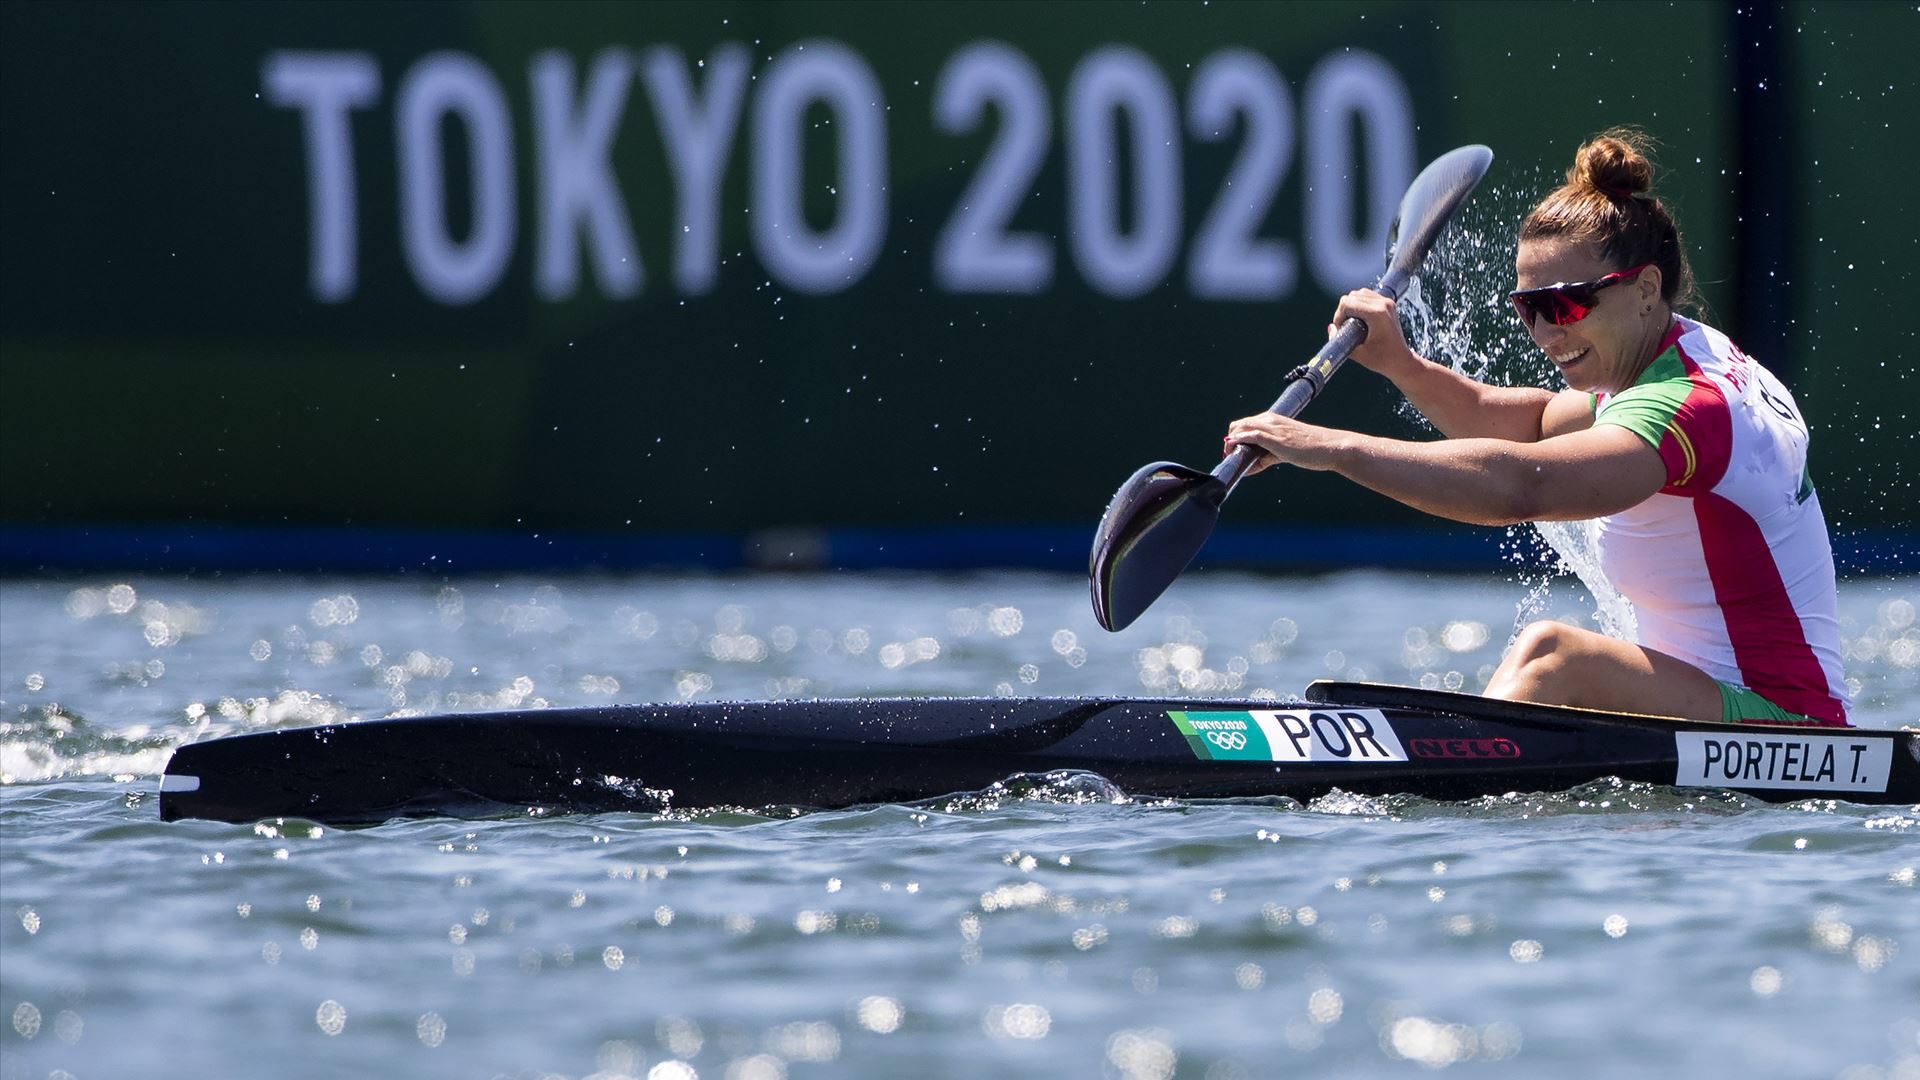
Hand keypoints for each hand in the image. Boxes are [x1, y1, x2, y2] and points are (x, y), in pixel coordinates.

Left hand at [1224, 413, 1348, 475]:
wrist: (1330, 447)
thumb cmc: (1312, 449)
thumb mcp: (1285, 451)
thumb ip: (1267, 457)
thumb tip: (1250, 466)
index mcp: (1273, 419)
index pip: (1246, 424)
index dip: (1235, 436)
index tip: (1232, 451)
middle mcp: (1271, 420)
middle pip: (1239, 424)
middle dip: (1230, 440)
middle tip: (1230, 456)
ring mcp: (1273, 428)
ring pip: (1242, 428)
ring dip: (1231, 443)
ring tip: (1231, 458)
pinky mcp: (1275, 438)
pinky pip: (1250, 436)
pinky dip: (1239, 443)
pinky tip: (1235, 453)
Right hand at [1330, 289, 1418, 376]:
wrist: (1401, 361)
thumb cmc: (1383, 360)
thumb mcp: (1357, 353)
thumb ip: (1340, 340)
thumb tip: (1331, 328)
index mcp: (1377, 314)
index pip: (1347, 304)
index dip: (1338, 316)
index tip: (1340, 330)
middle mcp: (1383, 304)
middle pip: (1352, 296)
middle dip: (1344, 311)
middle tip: (1345, 327)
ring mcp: (1387, 302)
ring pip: (1359, 293)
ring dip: (1351, 305)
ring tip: (1352, 322)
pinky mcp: (1389, 304)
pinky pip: (1368, 296)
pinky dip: (1360, 303)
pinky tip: (1360, 318)